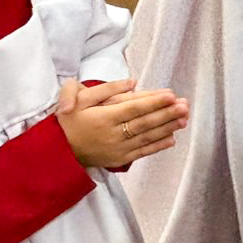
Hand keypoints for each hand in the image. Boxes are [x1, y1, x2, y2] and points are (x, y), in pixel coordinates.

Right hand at [57, 78, 188, 167]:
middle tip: (185, 106)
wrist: (57, 151)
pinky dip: (157, 146)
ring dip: (167, 128)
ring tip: (184, 119)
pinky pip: (141, 152)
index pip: (133, 108)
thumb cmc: (68, 120)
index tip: (171, 95)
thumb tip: (132, 82)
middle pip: (144, 122)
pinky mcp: (118, 159)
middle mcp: (112, 135)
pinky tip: (171, 139)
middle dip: (167, 113)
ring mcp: (117, 149)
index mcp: (103, 117)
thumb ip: (106, 89)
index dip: (154, 102)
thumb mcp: (78, 97)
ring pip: (146, 137)